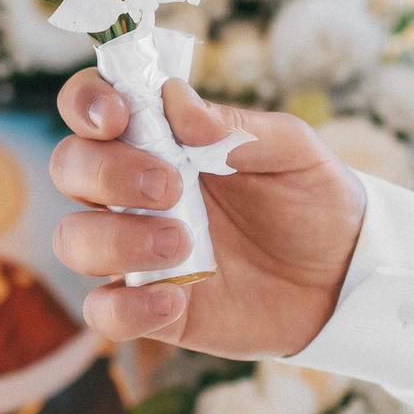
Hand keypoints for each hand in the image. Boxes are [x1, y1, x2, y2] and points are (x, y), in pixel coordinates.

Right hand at [48, 74, 363, 358]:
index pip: (90, 106)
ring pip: (73, 238)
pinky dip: (125, 308)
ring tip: (181, 244)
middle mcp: (132, 191)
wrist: (345, 278)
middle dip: (106, 173)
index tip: (116, 115)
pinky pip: (102, 312)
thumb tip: (176, 101)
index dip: (86, 102)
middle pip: (69, 167)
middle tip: (169, 186)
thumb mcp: (293, 151)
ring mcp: (136, 251)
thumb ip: (236, 125)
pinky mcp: (150, 308)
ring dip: (114, 239)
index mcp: (160, 139)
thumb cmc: (312, 200)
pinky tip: (175, 300)